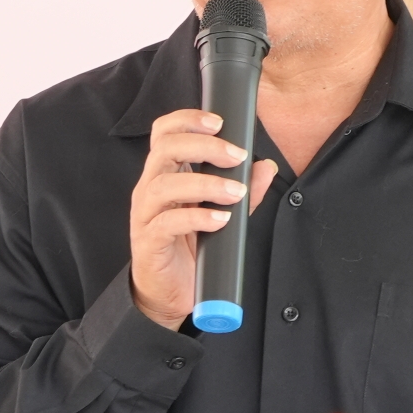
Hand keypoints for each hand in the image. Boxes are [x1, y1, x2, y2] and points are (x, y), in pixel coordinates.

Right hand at [129, 109, 276, 328]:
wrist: (168, 292)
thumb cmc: (189, 246)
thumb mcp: (219, 211)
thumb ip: (242, 189)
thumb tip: (266, 166)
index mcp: (165, 174)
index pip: (164, 132)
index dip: (188, 119)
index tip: (220, 122)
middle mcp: (150, 188)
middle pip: (165, 149)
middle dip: (204, 146)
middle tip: (237, 156)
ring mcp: (146, 214)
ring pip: (165, 185)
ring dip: (205, 184)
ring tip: (236, 192)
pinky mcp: (149, 241)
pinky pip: (167, 223)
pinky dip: (197, 217)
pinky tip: (220, 220)